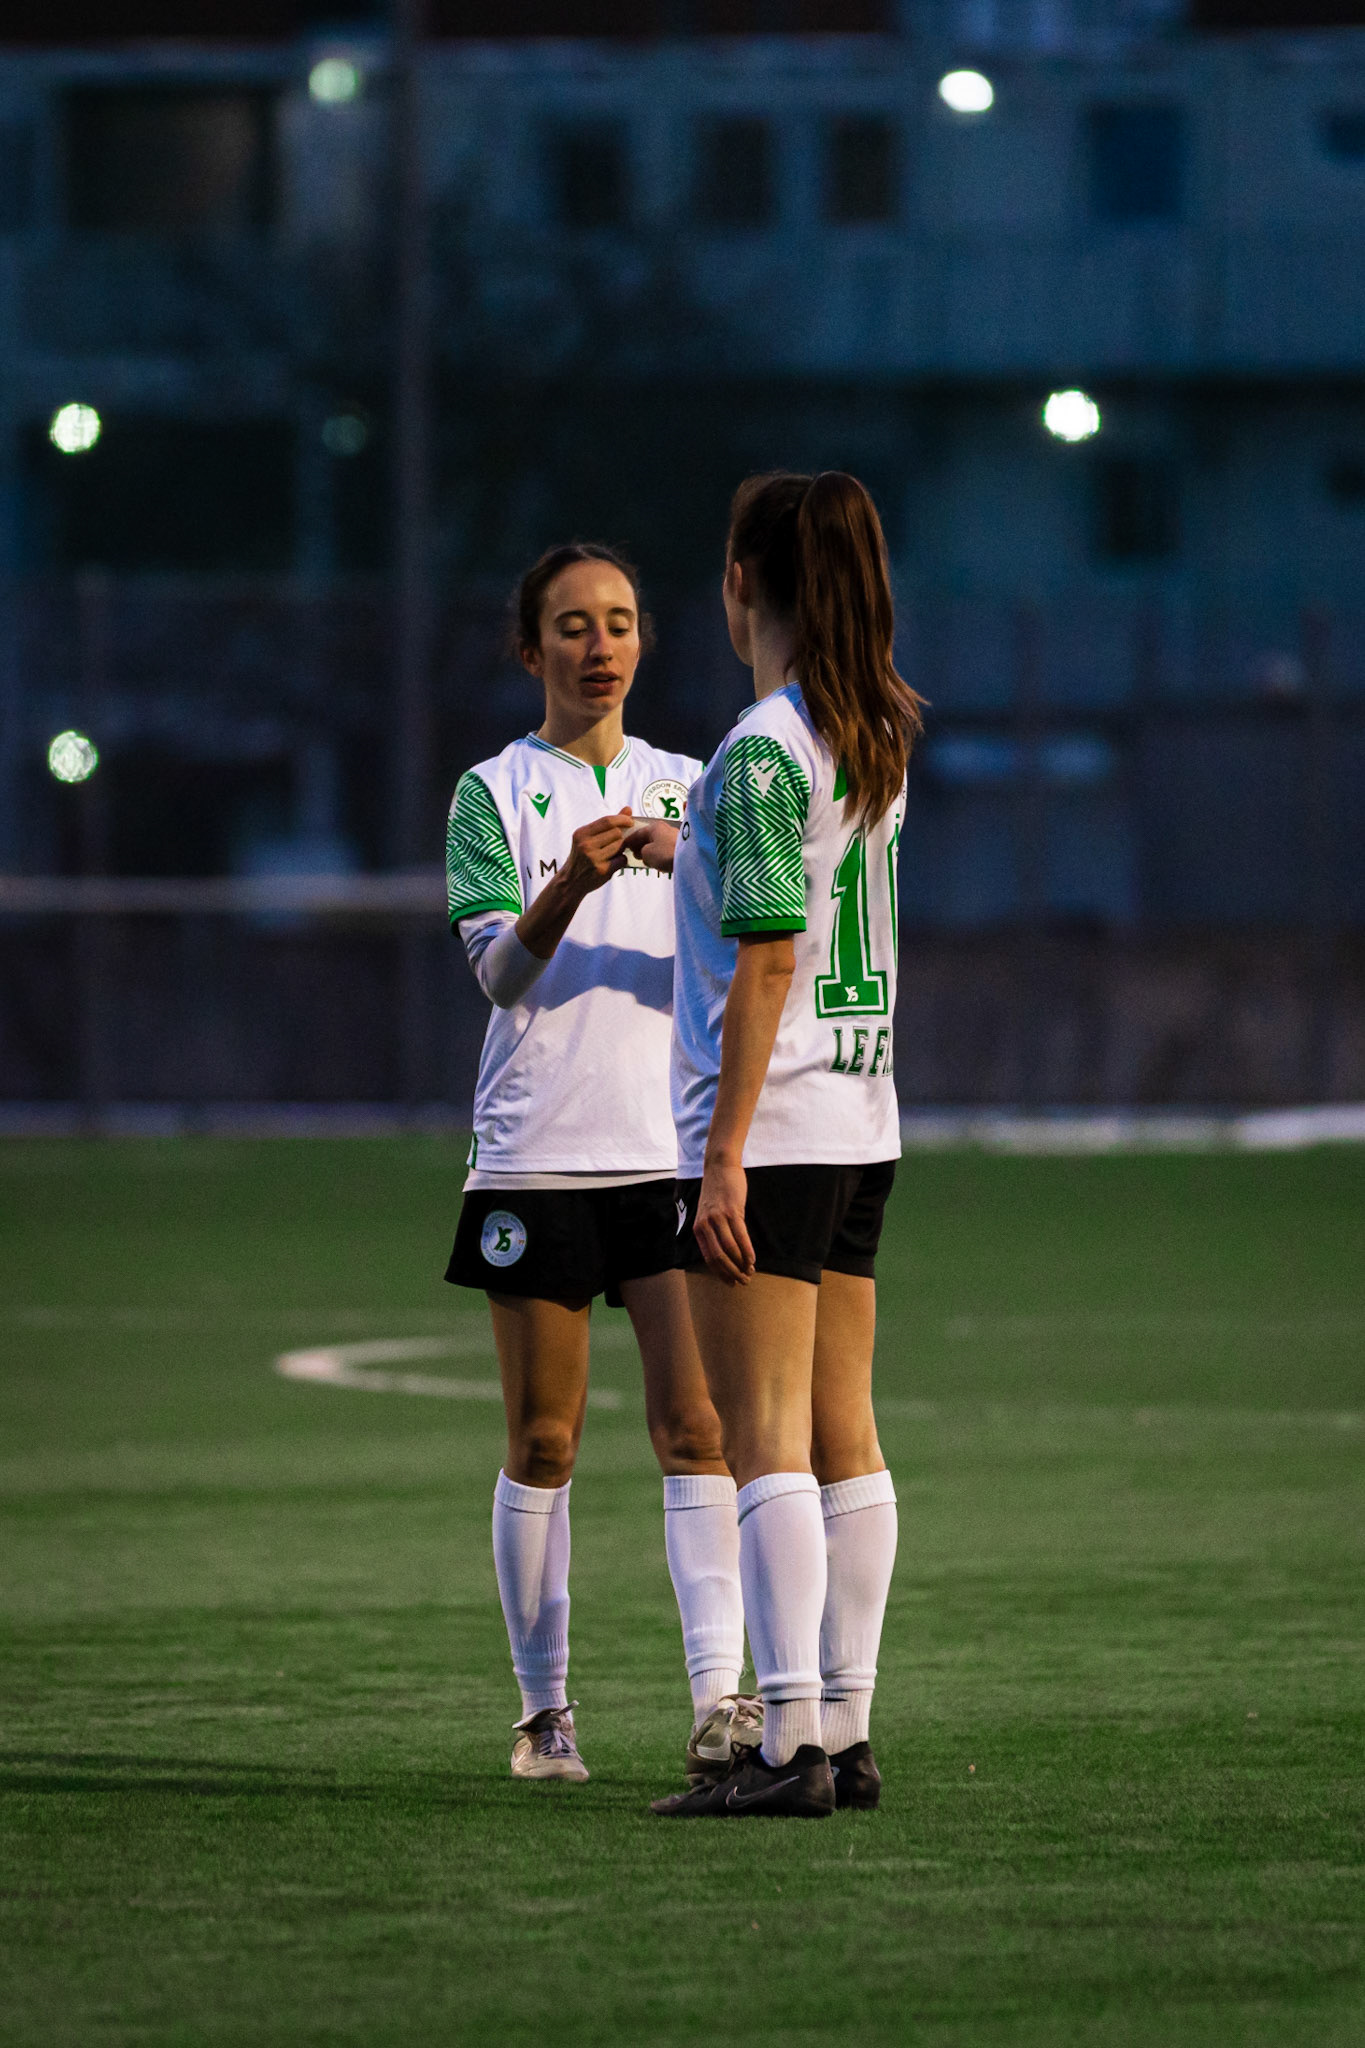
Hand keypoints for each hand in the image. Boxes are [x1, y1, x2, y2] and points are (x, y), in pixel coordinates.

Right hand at [560, 808, 633, 897]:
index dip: (622, 819)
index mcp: (581, 833)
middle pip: (616, 833)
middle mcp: (586, 845)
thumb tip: (628, 809)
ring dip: (622, 848)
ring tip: (614, 852)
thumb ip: (607, 824)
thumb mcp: (588, 837)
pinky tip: (614, 862)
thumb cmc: (582, 856)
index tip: (630, 821)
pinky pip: (622, 859)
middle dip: (621, 836)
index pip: (607, 821)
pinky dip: (622, 860)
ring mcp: (594, 858)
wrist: (571, 881)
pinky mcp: (602, 870)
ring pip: (620, 846)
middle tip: (619, 841)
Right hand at [622, 818, 678, 873]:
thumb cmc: (667, 854)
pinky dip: (660, 853)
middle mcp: (665, 828)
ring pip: (658, 842)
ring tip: (646, 858)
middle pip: (649, 836)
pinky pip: (666, 848)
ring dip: (651, 849)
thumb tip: (644, 854)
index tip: (624, 846)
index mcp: (654, 827)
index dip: (629, 840)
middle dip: (640, 845)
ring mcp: (674, 836)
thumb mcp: (646, 854)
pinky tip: (659, 860)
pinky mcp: (681, 846)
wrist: (689, 860)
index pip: (637, 832)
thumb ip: (641, 852)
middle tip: (634, 853)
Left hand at [693, 1159, 755, 1285]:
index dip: (721, 1273)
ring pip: (730, 1249)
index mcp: (698, 1229)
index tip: (731, 1282)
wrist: (719, 1166)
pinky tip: (753, 1260)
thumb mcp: (708, 1213)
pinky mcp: (732, 1211)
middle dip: (732, 1273)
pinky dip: (747, 1251)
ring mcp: (718, 1218)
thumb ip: (713, 1231)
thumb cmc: (717, 1191)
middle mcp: (706, 1225)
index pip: (709, 1258)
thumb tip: (725, 1254)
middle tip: (743, 1281)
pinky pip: (741, 1237)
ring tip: (750, 1272)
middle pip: (719, 1257)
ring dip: (742, 1264)